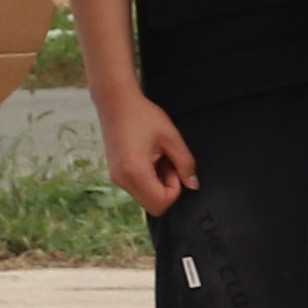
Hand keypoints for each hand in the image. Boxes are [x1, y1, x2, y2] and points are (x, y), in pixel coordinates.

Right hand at [96, 92, 196, 212]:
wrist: (116, 102)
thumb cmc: (143, 116)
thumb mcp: (172, 138)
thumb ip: (186, 164)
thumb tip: (193, 185)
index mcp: (134, 171)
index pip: (160, 203)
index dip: (174, 190)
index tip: (174, 167)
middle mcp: (121, 179)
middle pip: (152, 206)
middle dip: (165, 190)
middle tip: (166, 163)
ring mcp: (116, 177)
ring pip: (145, 197)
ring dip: (156, 184)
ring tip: (157, 158)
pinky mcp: (115, 173)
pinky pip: (136, 188)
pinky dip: (147, 179)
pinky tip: (148, 159)